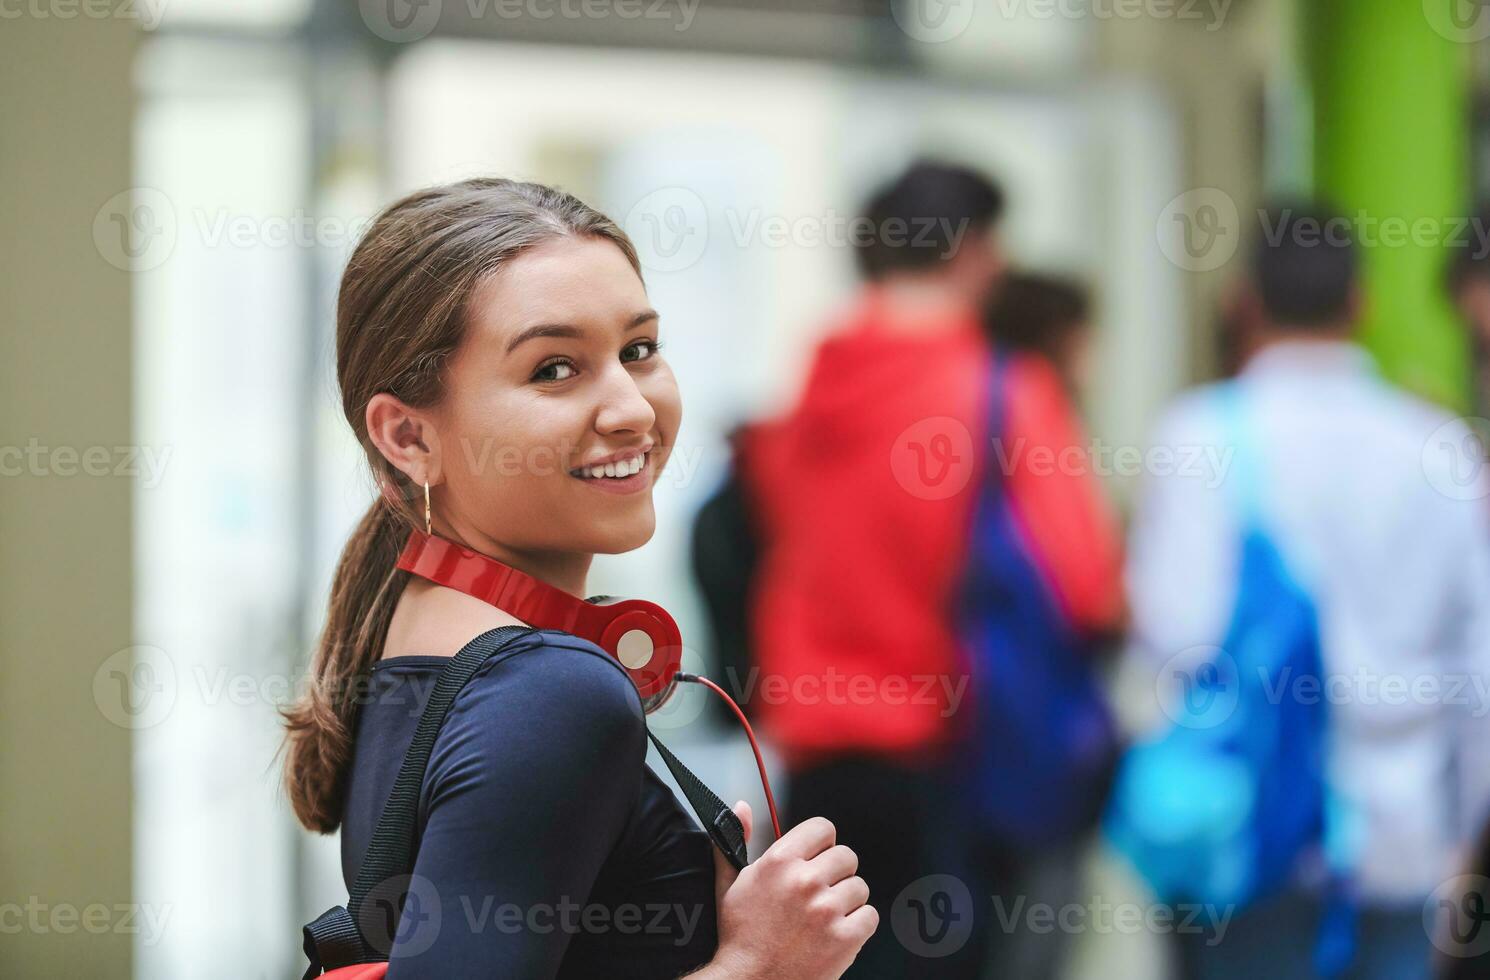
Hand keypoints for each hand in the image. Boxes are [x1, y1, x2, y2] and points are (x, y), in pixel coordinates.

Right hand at [708, 802, 877, 979]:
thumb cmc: (739, 935)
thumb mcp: (730, 883)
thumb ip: (737, 839)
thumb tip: (743, 805)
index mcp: (778, 861)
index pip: (824, 829)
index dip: (823, 845)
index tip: (817, 861)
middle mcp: (803, 880)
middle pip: (847, 857)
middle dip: (836, 876)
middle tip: (818, 897)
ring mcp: (826, 910)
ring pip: (859, 887)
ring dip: (846, 903)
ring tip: (823, 920)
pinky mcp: (844, 938)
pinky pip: (869, 916)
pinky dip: (858, 927)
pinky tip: (834, 935)